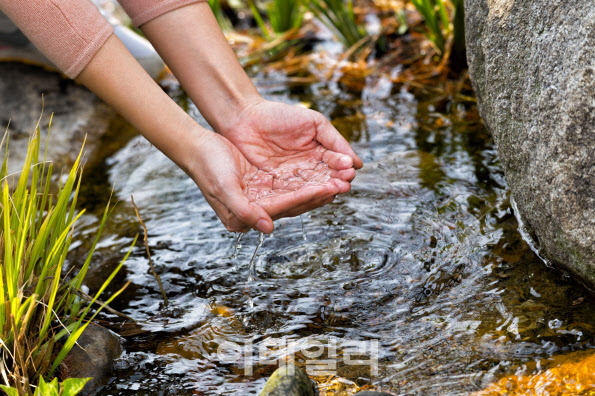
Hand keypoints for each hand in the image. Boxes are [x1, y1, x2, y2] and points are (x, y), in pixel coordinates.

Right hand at [188, 131, 339, 232]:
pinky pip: (289, 185)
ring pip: (294, 195)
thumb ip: (245, 211)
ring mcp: (259, 198)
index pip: (281, 209)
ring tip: (338, 181)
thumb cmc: (208, 167)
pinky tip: (322, 174)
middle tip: (342, 185)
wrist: (198, 147)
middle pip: (291, 205)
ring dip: (316, 188)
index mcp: (243, 218)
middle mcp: (253, 212)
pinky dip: (306, 180)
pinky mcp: (262, 185)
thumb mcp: (224, 188)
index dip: (305, 198)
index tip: (327, 189)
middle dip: (317, 195)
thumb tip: (269, 229)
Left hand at [220, 99, 362, 217]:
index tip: (350, 170)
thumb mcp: (314, 123)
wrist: (245, 118)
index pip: (336, 163)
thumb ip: (334, 140)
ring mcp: (292, 177)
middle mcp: (308, 167)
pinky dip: (302, 196)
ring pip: (311, 188)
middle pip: (326, 178)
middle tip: (344, 184)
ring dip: (323, 191)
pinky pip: (292, 193)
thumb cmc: (279, 115)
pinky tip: (311, 195)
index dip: (343, 167)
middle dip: (336, 181)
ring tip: (332, 191)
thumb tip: (357, 162)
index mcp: (320, 152)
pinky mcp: (276, 185)